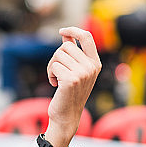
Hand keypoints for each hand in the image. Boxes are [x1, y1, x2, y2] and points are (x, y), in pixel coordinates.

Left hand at [45, 26, 101, 146]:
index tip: (62, 31)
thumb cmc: (69, 92)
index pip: (87, 37)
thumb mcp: (75, 70)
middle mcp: (91, 67)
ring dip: (52, 66)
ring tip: (57, 79)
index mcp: (95, 63)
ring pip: (58, 55)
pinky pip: (53, 66)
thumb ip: (73, 52)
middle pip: (66, 46)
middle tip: (56, 71)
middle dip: (56, 57)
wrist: (67, 116)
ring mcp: (83, 73)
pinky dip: (50, 74)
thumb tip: (66, 34)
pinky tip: (55, 85)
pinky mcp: (71, 80)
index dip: (74, 30)